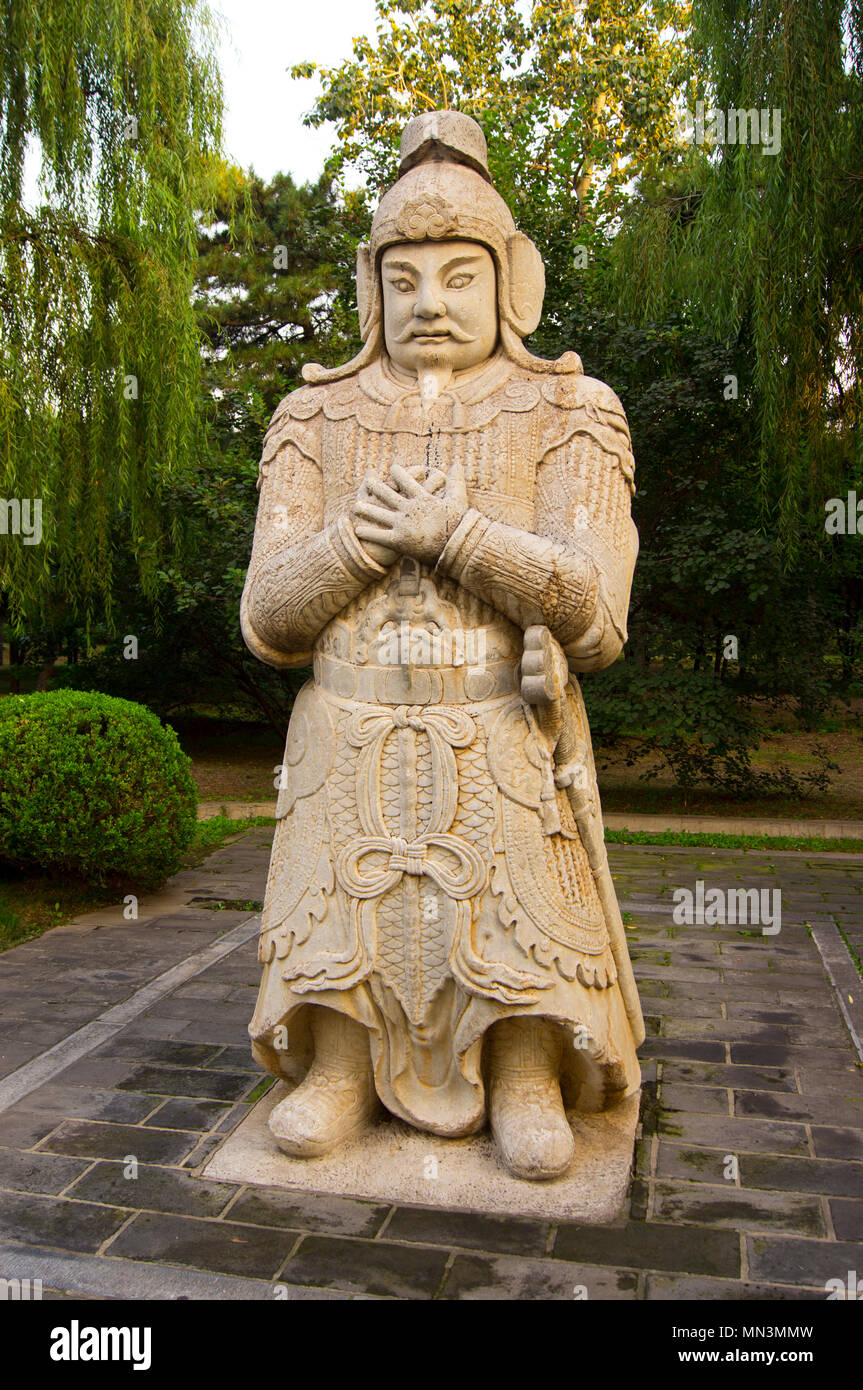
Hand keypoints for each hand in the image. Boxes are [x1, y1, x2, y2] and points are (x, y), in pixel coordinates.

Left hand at [354, 462, 468, 565]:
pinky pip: (380, 535)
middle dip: (376, 487)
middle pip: (387, 494)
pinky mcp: (399, 541)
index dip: (398, 473)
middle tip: (368, 482)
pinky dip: (368, 533)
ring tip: (356, 506)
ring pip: (379, 514)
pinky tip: (358, 530)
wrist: (456, 549)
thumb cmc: (459, 524)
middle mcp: (409, 509)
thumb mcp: (458, 499)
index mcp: (421, 498)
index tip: (392, 468)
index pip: (405, 480)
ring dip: (366, 509)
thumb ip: (456, 481)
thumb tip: (458, 463)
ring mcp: (402, 525)